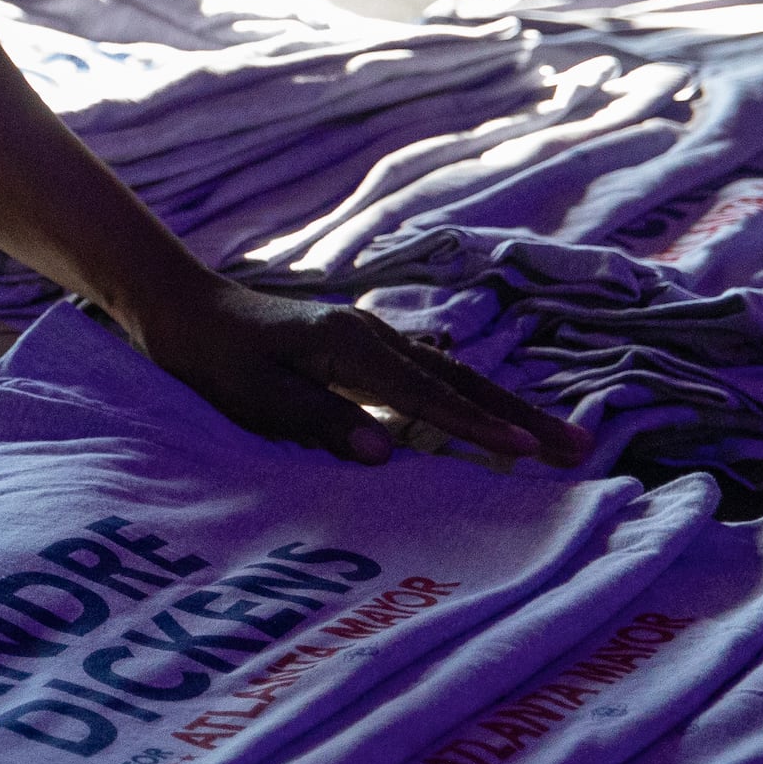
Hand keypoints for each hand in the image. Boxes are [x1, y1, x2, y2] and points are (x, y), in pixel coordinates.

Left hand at [125, 274, 589, 468]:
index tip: (527, 452)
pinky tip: (491, 418)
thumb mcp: (256, 398)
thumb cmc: (213, 359)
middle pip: (459, 380)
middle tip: (578, 447)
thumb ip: (321, 421)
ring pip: (451, 375)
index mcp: (349, 346)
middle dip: (518, 415)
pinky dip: (468, 397)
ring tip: (553, 439)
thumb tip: (384, 455)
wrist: (184, 308)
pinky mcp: (362, 346)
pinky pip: (429, 375)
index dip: (477, 427)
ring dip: (503, 406)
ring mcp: (370, 336)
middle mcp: (371, 334)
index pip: (427, 396)